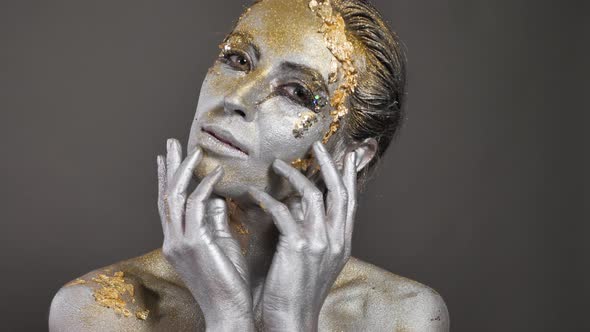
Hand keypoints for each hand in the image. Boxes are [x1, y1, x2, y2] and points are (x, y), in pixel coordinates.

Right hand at [157, 139, 253, 331]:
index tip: (167, 158)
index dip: (167, 179)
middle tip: (171, 142)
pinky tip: (216, 173)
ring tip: (194, 149)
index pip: (169, 204)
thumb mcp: (223, 244)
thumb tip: (219, 197)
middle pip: (165, 195)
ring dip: (183, 170)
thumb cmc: (230, 282)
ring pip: (174, 196)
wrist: (229, 312)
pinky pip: (195, 206)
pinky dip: (205, 186)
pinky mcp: (193, 244)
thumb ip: (216, 220)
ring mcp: (179, 242)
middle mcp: (172, 240)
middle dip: (168, 166)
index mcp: (178, 241)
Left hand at [248, 141, 357, 331]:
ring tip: (277, 164)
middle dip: (329, 165)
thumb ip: (311, 232)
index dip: (349, 176)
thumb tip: (298, 206)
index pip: (350, 201)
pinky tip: (254, 193)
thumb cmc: (297, 293)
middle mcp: (336, 239)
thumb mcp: (314, 261)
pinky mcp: (298, 247)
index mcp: (342, 242)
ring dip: (293, 176)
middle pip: (338, 192)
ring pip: (311, 195)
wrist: (292, 321)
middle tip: (317, 145)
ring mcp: (320, 243)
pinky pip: (283, 212)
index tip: (346, 155)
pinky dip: (268, 199)